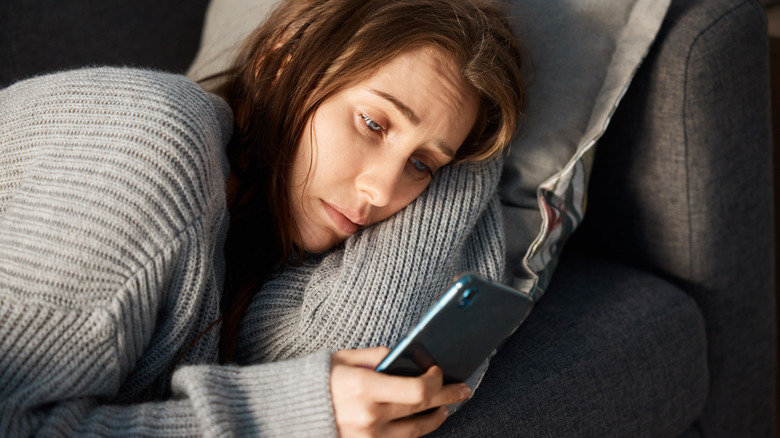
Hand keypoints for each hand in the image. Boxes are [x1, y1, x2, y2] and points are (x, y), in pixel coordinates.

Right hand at [329, 347, 470, 437]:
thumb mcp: (344, 358)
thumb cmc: (317, 380)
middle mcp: (369, 417)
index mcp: (364, 388)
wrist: (287, 412)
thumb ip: (377, 356)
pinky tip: (421, 423)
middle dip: (447, 398)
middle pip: (422, 411)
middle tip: (462, 391)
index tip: (440, 372)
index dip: (437, 382)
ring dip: (435, 419)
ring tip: (443, 409)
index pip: (418, 390)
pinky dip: (413, 433)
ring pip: (415, 433)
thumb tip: (406, 356)